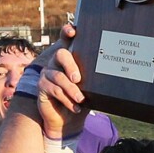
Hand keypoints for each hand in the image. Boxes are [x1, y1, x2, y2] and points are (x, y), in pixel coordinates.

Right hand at [36, 26, 85, 140]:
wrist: (68, 121)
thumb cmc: (80, 101)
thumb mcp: (90, 89)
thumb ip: (93, 78)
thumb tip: (111, 71)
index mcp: (70, 59)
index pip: (66, 40)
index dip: (67, 32)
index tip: (73, 31)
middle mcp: (57, 62)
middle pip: (61, 54)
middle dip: (71, 65)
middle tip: (78, 79)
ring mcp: (47, 73)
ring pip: (59, 76)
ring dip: (72, 89)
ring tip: (81, 99)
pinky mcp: (41, 87)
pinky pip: (54, 90)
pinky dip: (66, 99)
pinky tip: (75, 106)